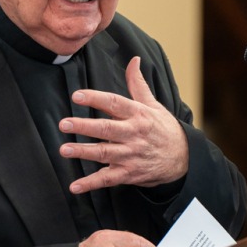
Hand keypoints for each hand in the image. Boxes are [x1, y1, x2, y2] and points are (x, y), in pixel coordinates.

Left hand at [59, 57, 188, 193]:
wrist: (182, 158)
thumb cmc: (163, 128)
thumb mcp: (153, 104)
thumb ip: (137, 83)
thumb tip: (134, 60)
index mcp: (138, 114)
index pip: (115, 103)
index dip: (95, 99)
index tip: (77, 96)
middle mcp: (134, 134)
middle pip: (106, 129)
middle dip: (84, 126)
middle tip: (64, 124)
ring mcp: (131, 155)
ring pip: (105, 153)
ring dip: (83, 152)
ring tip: (64, 150)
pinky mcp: (129, 173)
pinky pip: (108, 179)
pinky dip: (91, 183)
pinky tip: (75, 186)